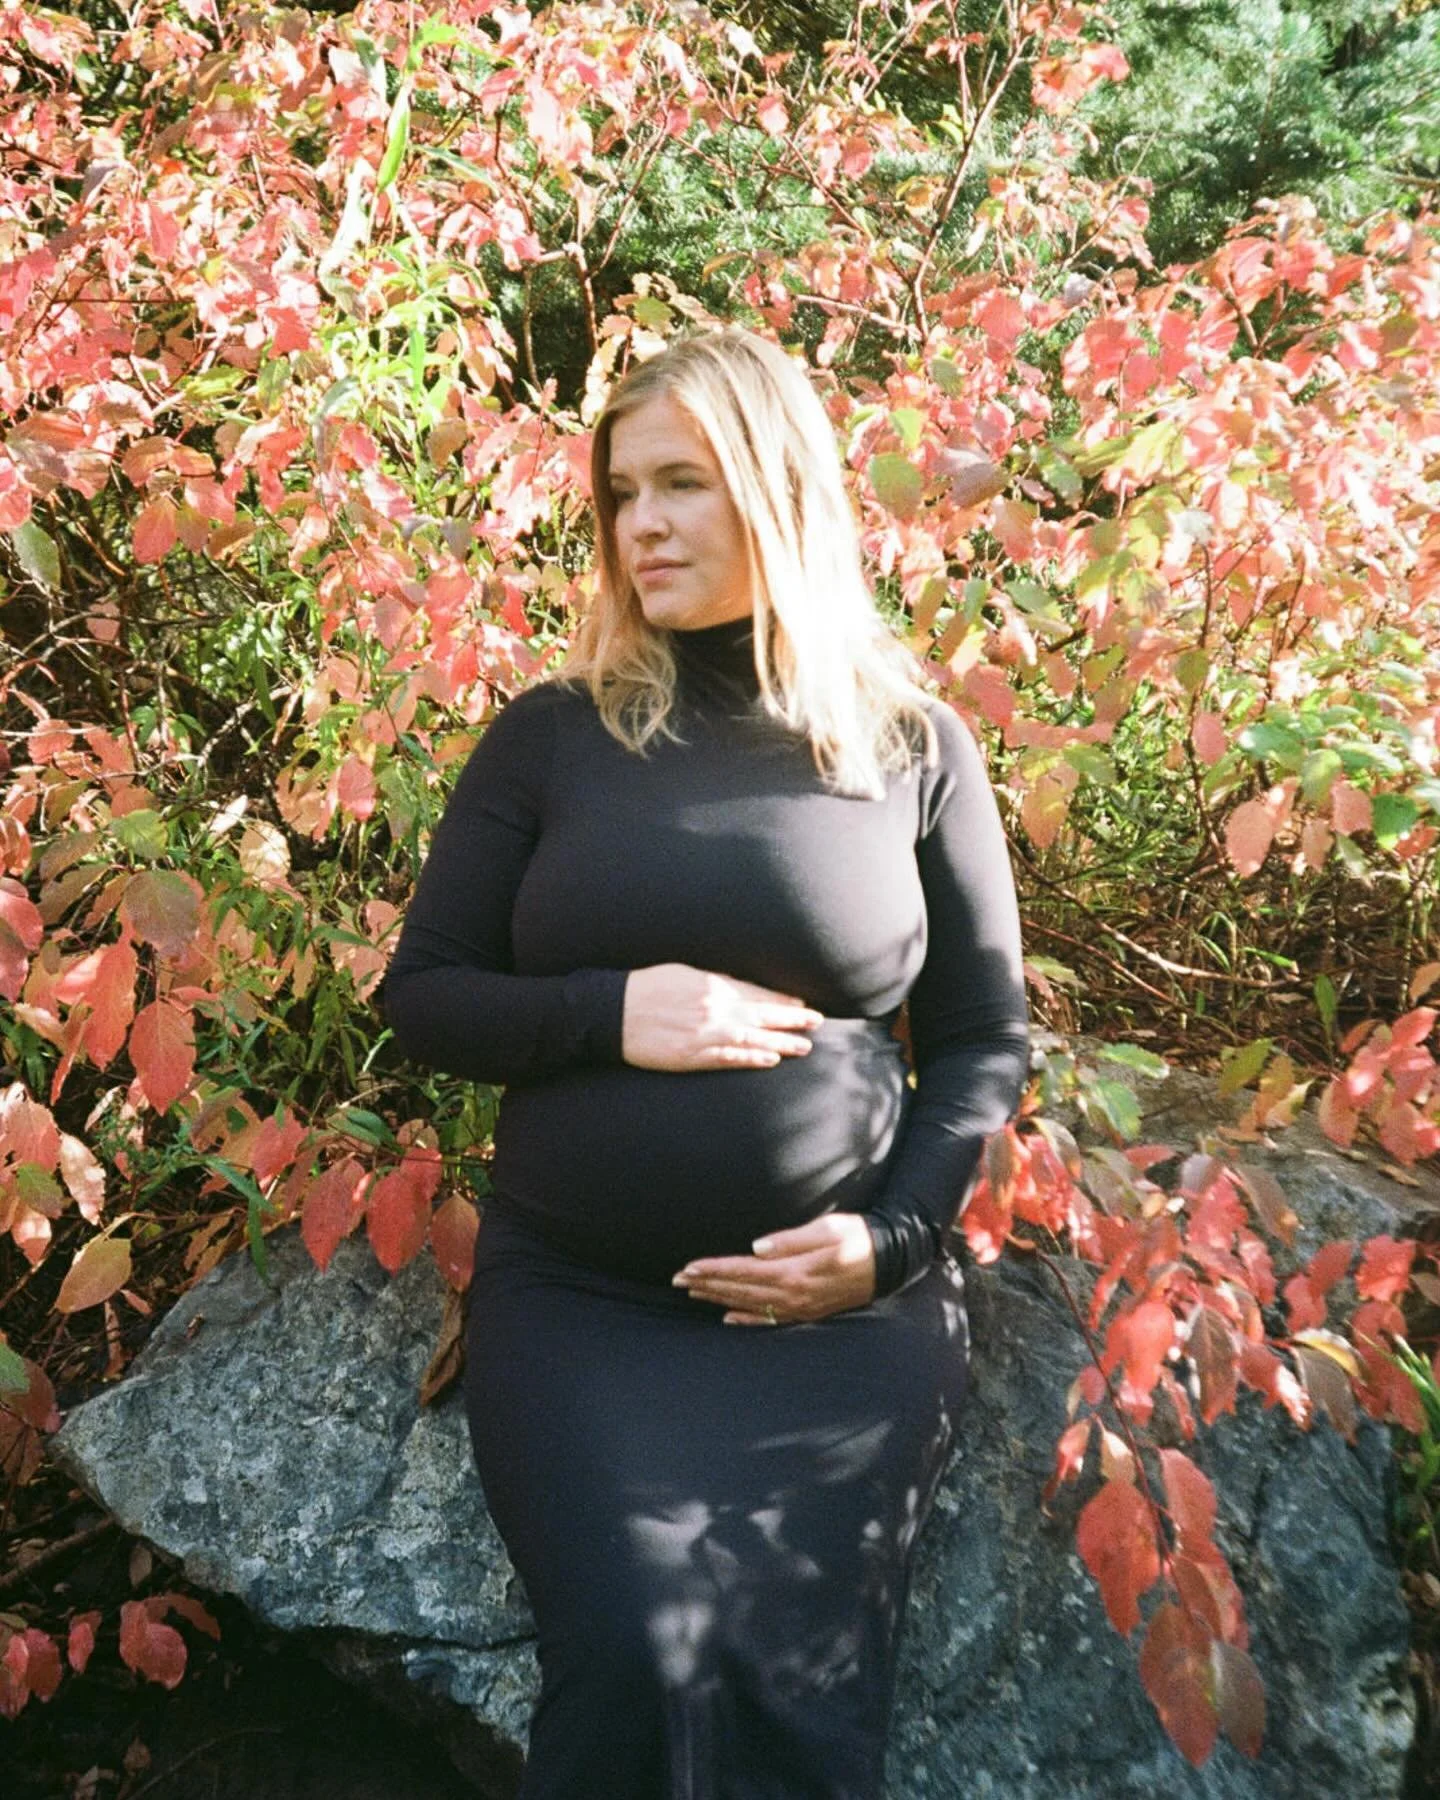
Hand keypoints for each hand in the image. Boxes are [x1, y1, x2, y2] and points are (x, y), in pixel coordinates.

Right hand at [622, 963, 823, 1071]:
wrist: (612, 1011)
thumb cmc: (645, 988)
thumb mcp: (682, 973)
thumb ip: (713, 981)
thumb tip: (740, 987)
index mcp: (710, 985)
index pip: (755, 992)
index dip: (781, 999)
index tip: (802, 1003)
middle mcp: (712, 1008)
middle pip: (761, 1014)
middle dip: (791, 1019)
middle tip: (817, 1023)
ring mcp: (703, 1034)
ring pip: (751, 1038)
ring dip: (780, 1042)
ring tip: (804, 1046)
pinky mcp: (691, 1055)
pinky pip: (728, 1058)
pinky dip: (751, 1058)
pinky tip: (770, 1060)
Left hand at [673, 1214, 876, 1324]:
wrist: (890, 1262)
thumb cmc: (858, 1237)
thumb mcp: (828, 1229)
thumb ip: (791, 1239)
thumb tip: (757, 1248)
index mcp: (795, 1271)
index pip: (744, 1271)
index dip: (714, 1270)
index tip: (688, 1267)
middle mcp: (794, 1294)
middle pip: (741, 1290)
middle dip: (707, 1284)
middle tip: (677, 1280)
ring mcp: (801, 1307)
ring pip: (750, 1305)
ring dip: (719, 1299)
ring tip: (693, 1293)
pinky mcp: (808, 1312)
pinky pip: (770, 1320)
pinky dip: (746, 1319)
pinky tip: (728, 1317)